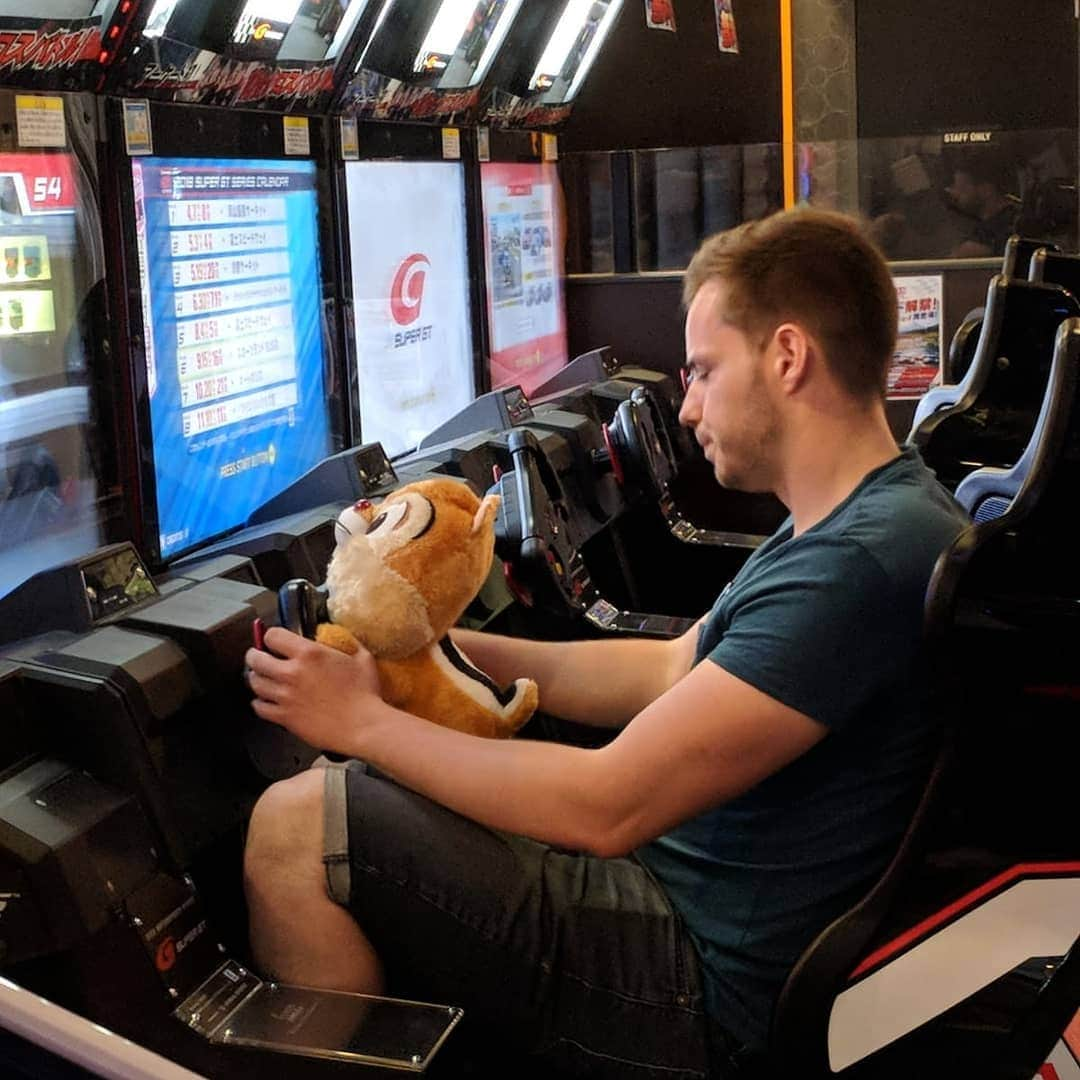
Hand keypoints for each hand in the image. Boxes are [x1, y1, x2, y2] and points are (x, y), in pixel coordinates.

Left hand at [245, 627, 381, 754]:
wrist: (363, 726)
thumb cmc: (365, 694)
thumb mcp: (362, 658)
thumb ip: (348, 643)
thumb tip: (341, 638)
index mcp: (309, 653)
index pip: (273, 636)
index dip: (272, 636)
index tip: (274, 640)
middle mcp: (292, 672)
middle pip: (256, 658)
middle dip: (255, 655)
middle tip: (260, 656)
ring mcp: (285, 696)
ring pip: (255, 682)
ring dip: (257, 678)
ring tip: (263, 678)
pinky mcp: (284, 716)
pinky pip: (259, 707)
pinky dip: (260, 702)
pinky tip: (267, 700)